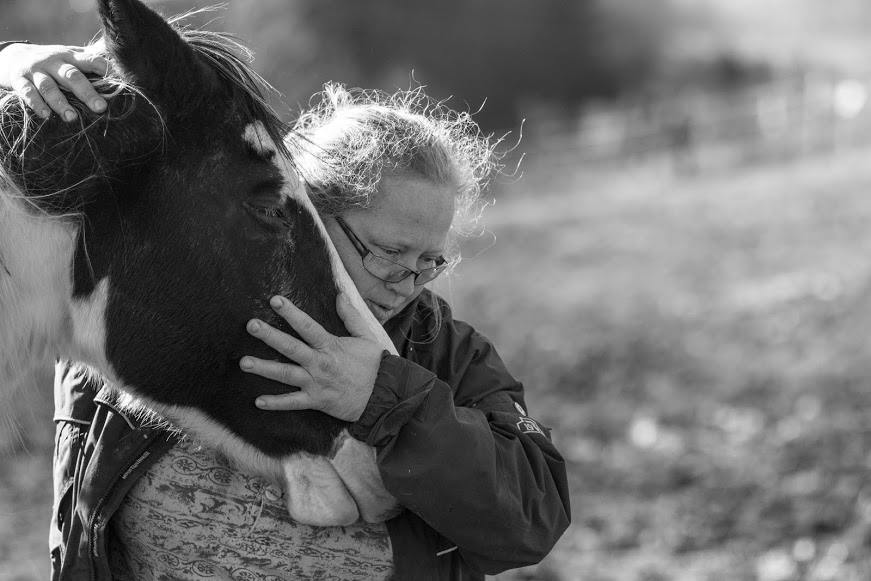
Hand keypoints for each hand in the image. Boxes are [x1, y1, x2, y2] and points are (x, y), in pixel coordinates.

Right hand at [0, 43, 109, 119]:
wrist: (14, 58)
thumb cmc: (55, 62)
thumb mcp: (72, 57)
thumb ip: (93, 59)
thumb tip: (120, 60)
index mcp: (71, 56)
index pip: (90, 60)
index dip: (103, 68)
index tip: (117, 78)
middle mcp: (54, 62)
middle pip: (71, 76)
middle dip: (86, 92)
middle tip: (100, 108)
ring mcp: (36, 71)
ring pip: (49, 87)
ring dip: (60, 103)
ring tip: (72, 118)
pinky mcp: (20, 80)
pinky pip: (27, 92)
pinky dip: (36, 104)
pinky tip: (46, 115)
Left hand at [240, 293, 385, 421]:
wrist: (383, 395)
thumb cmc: (374, 365)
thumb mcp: (366, 337)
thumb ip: (350, 316)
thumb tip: (340, 295)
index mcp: (330, 346)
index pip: (307, 326)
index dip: (291, 313)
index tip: (275, 300)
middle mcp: (319, 363)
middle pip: (290, 347)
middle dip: (269, 336)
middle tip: (251, 325)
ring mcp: (316, 383)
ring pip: (285, 374)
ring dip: (264, 368)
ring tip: (243, 362)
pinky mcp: (316, 401)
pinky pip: (293, 402)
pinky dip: (276, 403)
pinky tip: (258, 401)